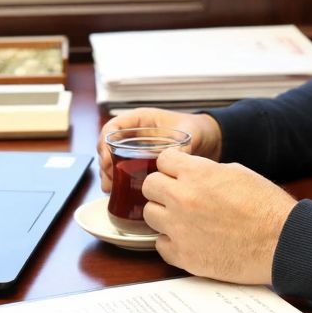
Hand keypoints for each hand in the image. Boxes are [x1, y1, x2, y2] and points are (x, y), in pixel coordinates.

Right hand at [98, 108, 222, 192]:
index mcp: (141, 120)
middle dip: (104, 163)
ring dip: (108, 174)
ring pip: (113, 159)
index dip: (105, 142)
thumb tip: (176, 158)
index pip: (113, 126)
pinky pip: (124, 170)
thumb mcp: (189, 134)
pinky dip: (119, 180)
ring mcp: (136, 148)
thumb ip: (181, 146)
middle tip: (108, 180)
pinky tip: (119, 192)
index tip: (107, 159)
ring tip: (110, 189)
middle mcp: (135, 133)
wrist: (208, 140)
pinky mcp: (141, 163)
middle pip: (108, 145)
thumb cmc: (196, 129)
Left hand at [141, 150, 296, 284]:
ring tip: (184, 219)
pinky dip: (171, 242)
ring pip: (150, 215)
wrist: (282, 242)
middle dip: (162, 188)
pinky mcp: (185, 256)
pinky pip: (160, 245)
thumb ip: (206, 172)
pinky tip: (189, 239)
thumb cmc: (267, 207)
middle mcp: (183, 199)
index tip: (176, 172)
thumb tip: (190, 175)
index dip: (171, 165)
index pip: (162, 160)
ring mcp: (181, 229)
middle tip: (176, 195)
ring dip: (164, 215)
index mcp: (197, 174)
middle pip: (149, 186)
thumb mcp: (237, 173)